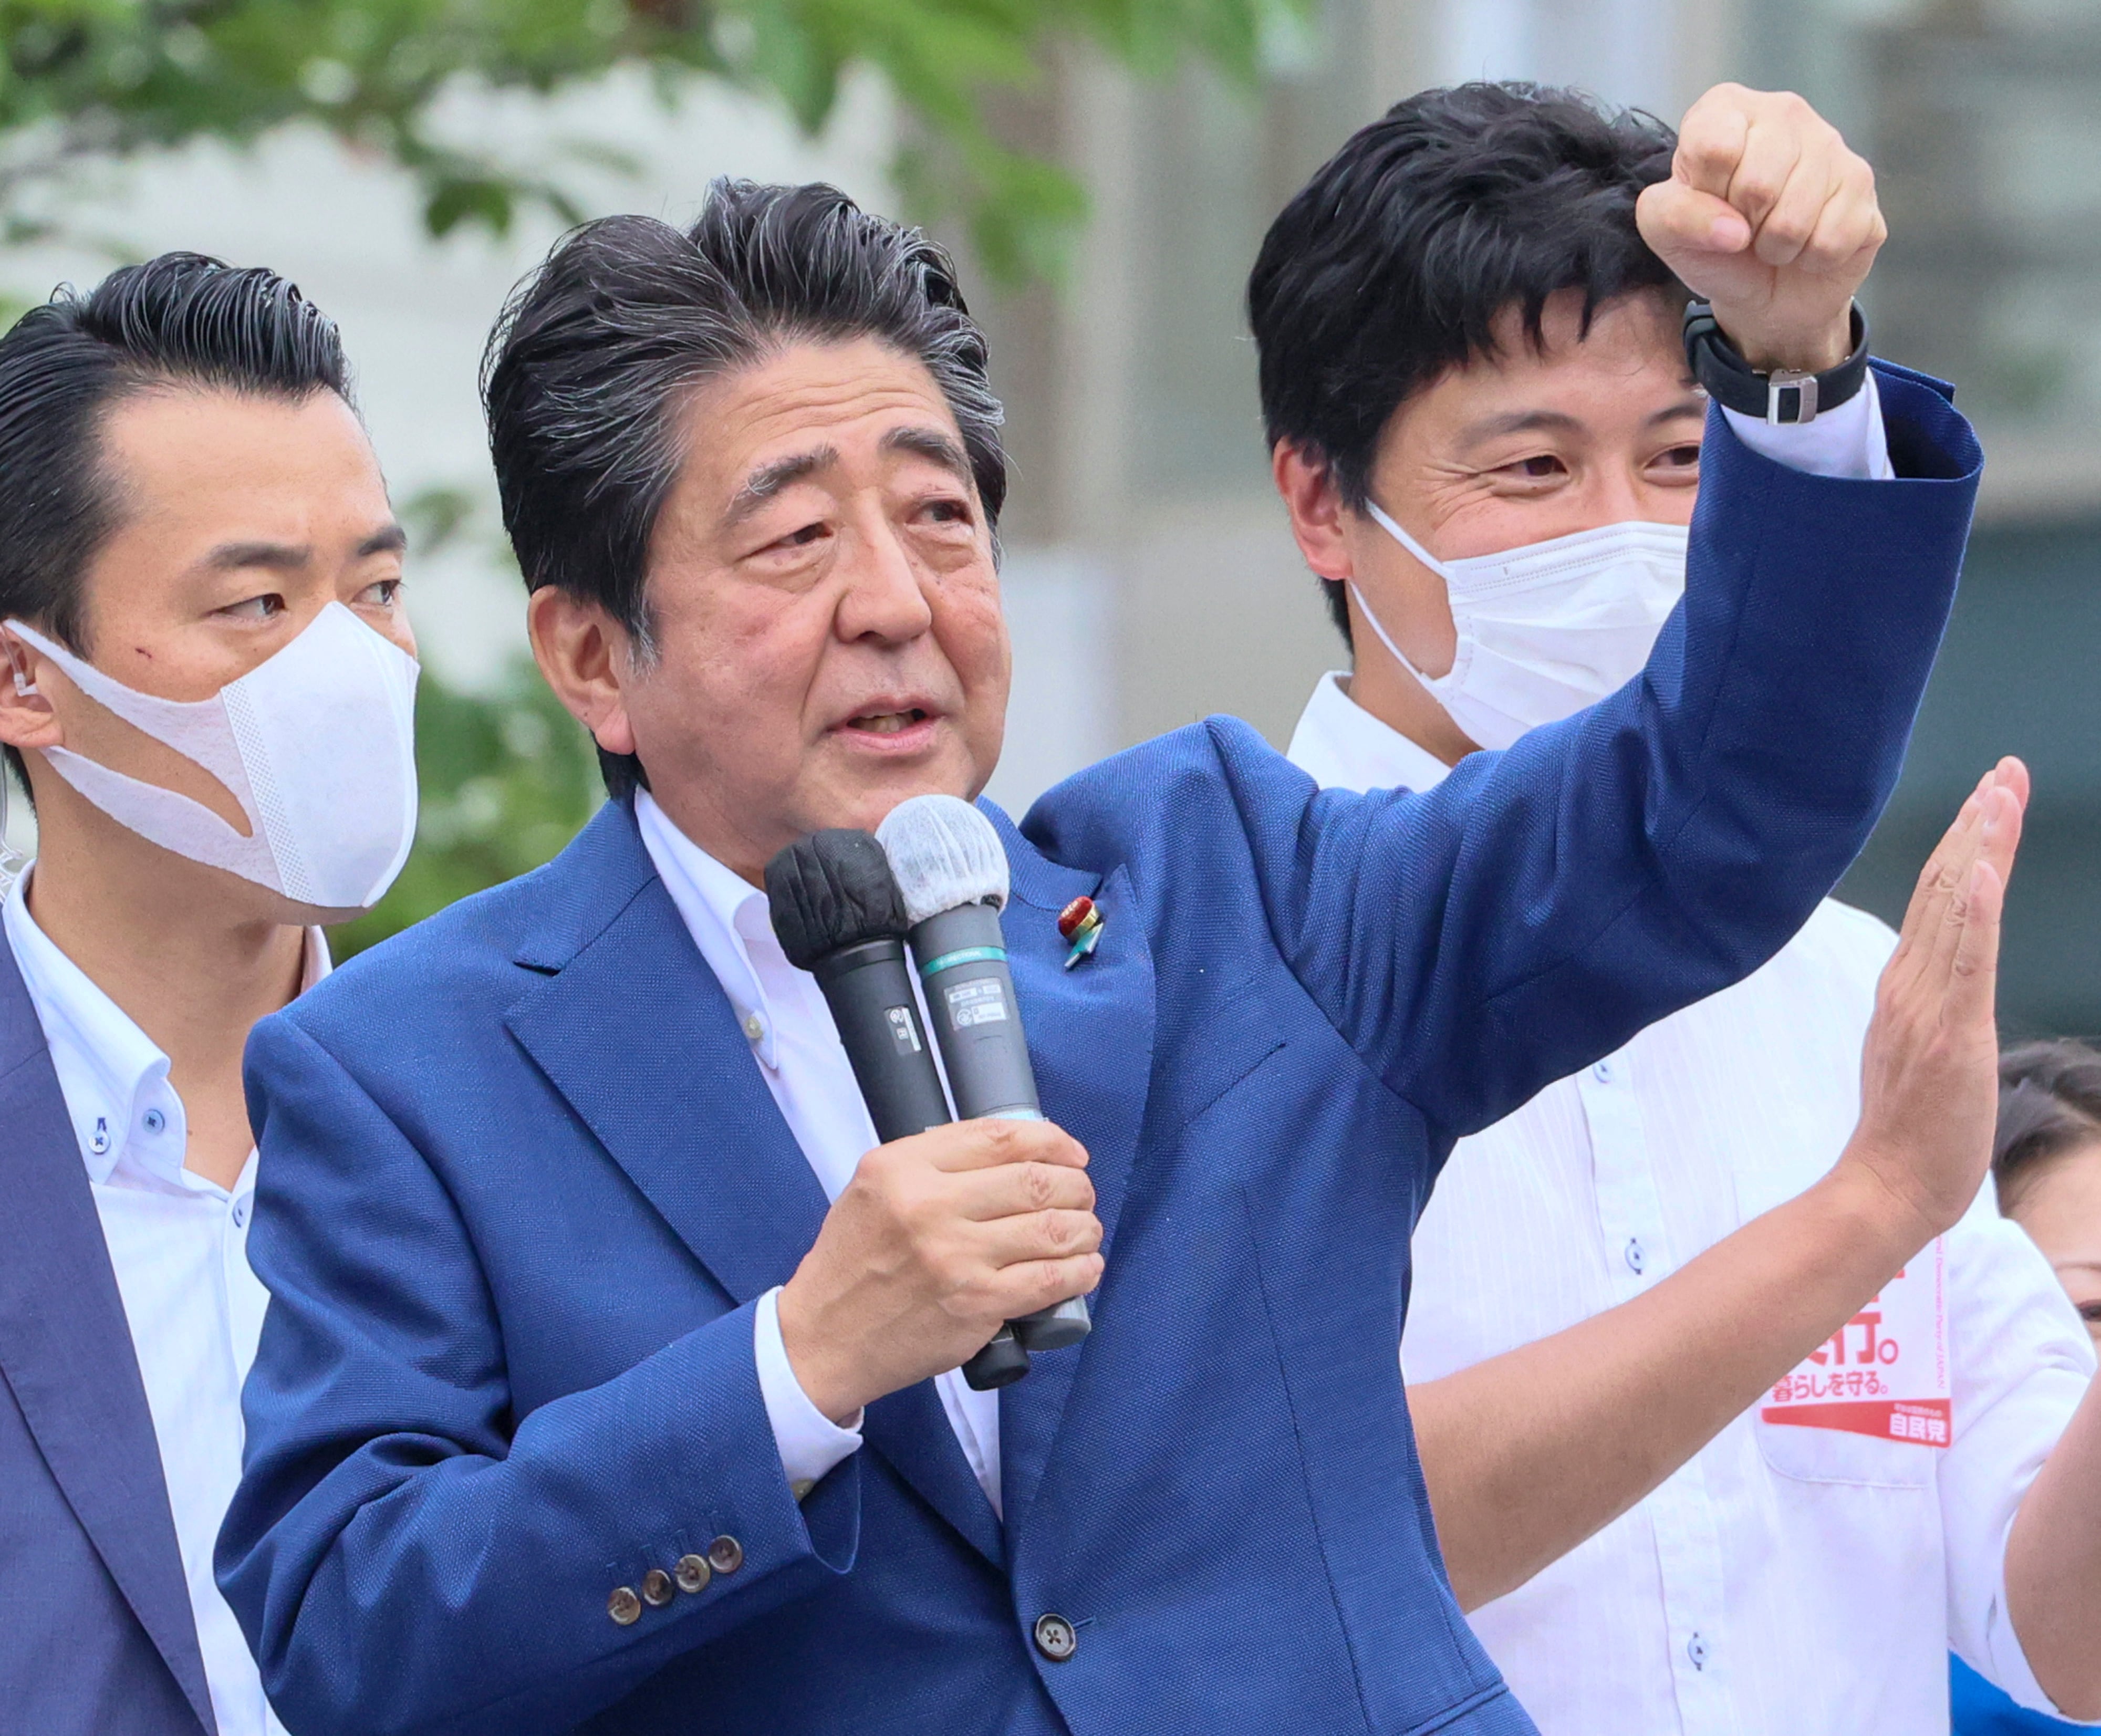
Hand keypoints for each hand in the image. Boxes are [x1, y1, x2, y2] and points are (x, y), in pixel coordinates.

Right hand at [776, 1118, 1102, 1422]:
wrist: (823, 1338)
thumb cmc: (852, 1261)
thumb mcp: (874, 1188)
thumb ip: (933, 1163)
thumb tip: (1013, 1152)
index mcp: (902, 1168)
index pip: (999, 1136)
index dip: (1051, 1140)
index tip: (1069, 1153)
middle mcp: (929, 1206)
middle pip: (1035, 1180)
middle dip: (1075, 1185)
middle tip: (1081, 1195)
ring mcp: (956, 1258)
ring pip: (1052, 1227)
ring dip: (1084, 1227)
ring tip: (1086, 1231)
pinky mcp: (976, 1305)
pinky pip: (1050, 1280)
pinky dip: (1080, 1271)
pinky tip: (1085, 1267)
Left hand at [1637, 84, 1884, 373]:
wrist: (1766, 290)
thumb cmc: (1712, 247)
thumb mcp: (1666, 232)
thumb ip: (1673, 216)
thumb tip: (1733, 230)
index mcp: (1726, 108)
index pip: (1713, 147)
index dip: (1707, 194)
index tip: (1711, 202)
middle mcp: (1784, 111)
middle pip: (1758, 183)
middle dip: (1744, 226)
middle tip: (1744, 228)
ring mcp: (1831, 143)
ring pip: (1796, 217)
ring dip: (1776, 247)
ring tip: (1773, 239)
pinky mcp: (1862, 184)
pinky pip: (1831, 239)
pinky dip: (1811, 259)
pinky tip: (1808, 245)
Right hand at [1840, 758, 2027, 1243]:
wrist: (1886, 1186)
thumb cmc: (1912, 1133)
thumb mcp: (1920, 1052)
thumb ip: (1930, 1007)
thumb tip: (1944, 979)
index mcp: (1905, 986)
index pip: (1938, 897)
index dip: (1964, 842)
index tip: (1989, 794)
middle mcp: (1910, 983)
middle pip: (1945, 887)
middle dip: (1979, 825)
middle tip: (2005, 769)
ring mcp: (1927, 1005)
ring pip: (1955, 910)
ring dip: (1981, 847)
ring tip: (2001, 794)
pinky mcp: (1949, 1033)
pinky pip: (1963, 962)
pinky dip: (1972, 912)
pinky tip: (1982, 872)